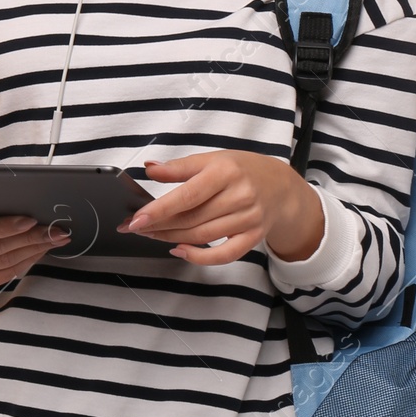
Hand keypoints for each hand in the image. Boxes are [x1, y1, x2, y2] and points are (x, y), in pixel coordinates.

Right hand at [0, 202, 69, 289]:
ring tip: (53, 238)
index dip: (5, 227)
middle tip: (54, 230)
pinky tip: (40, 250)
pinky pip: (8, 273)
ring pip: (5, 262)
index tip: (31, 220)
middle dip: (30, 238)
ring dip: (34, 250)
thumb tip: (25, 201)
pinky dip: (27, 261)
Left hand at [119, 152, 323, 263]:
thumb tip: (150, 169)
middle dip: (158, 225)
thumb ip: (179, 167)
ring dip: (171, 238)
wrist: (281, 186)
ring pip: (202, 236)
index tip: (137, 219)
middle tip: (134, 227)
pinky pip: (224, 255)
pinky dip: (199, 257)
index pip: (187, 195)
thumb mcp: (211, 159)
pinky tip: (179, 250)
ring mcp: (248, 219)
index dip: (160, 209)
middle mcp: (239, 196)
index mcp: (225, 172)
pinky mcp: (253, 237)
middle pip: (191, 218)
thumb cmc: (241, 170)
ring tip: (151, 234)